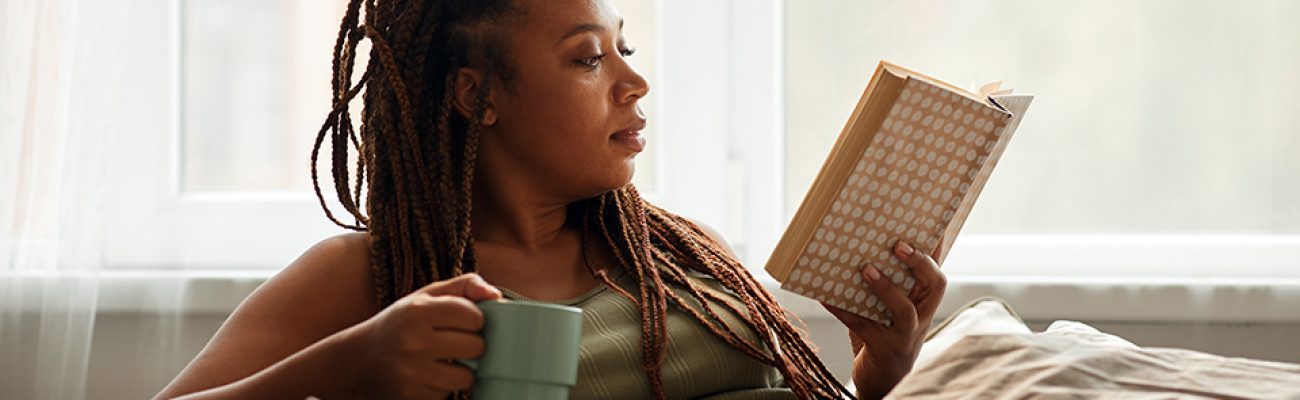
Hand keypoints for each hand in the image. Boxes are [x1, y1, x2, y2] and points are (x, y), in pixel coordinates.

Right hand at [337, 273, 502, 398]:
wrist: (357, 362)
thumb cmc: (400, 324)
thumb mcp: (424, 297)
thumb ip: (463, 286)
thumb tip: (496, 295)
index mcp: (418, 311)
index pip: (475, 317)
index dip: (474, 320)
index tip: (463, 322)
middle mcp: (414, 342)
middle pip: (477, 347)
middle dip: (472, 346)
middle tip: (455, 343)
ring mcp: (412, 373)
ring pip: (467, 377)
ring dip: (461, 371)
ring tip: (443, 361)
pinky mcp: (413, 397)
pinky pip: (448, 395)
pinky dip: (443, 387)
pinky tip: (427, 376)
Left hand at [821, 239, 946, 399]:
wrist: (884, 381)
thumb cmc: (885, 335)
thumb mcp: (893, 307)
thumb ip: (889, 281)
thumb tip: (861, 244)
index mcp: (925, 301)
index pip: (936, 268)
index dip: (936, 246)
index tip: (932, 220)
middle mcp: (922, 316)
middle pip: (934, 285)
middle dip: (919, 263)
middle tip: (898, 245)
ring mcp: (905, 335)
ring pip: (905, 311)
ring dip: (886, 289)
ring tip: (866, 270)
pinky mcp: (884, 349)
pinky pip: (861, 326)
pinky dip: (841, 309)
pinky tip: (824, 296)